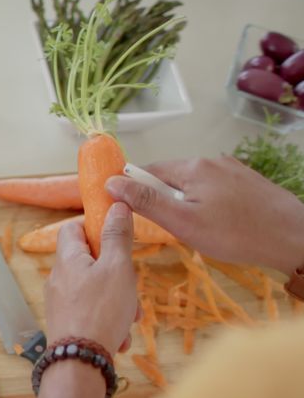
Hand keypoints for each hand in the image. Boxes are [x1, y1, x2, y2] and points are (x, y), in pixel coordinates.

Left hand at [45, 203, 137, 353]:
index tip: (117, 236)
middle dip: (118, 275)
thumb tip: (116, 205)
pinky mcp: (66, 323)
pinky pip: (92, 314)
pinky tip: (118, 338)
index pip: (72, 228)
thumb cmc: (100, 311)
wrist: (79, 361)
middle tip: (132, 290)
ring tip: (129, 320)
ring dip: (119, 303)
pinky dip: (108, 321)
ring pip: (96, 291)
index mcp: (68, 259)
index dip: (94, 226)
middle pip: (91, 263)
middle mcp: (58, 278)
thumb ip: (117, 236)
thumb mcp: (117, 268)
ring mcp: (60, 302)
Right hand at [106, 155, 303, 274]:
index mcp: (191, 167)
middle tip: (172, 229)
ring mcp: (232, 169)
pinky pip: (215, 189)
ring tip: (198, 230)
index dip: (134, 191)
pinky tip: (220, 224)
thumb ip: (146, 201)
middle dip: (164, 200)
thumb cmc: (235, 233)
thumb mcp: (182, 222)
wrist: (293, 237)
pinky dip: (208, 204)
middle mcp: (211, 161)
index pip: (147, 171)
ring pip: (194, 185)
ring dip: (186, 203)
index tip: (132, 214)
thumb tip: (111, 182)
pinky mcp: (248, 181)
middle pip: (171, 177)